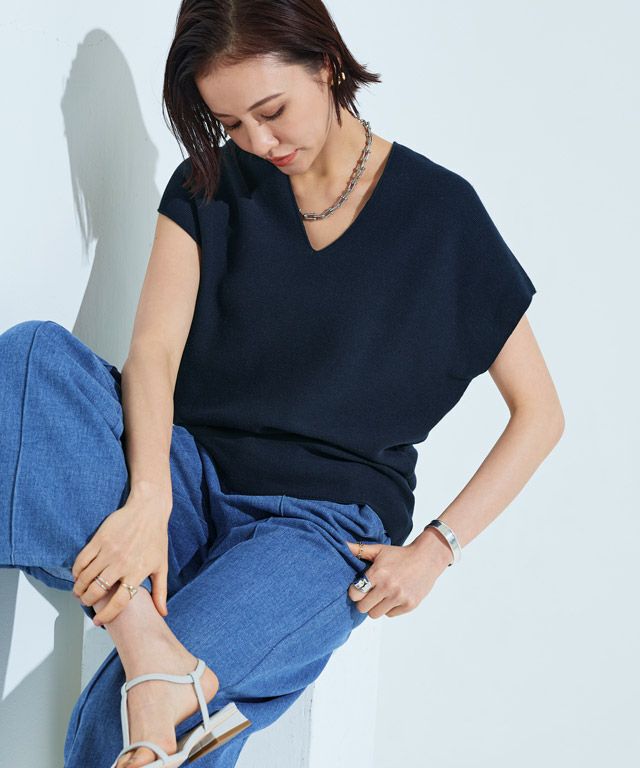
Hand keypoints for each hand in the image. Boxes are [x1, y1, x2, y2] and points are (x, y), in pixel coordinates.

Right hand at [71, 493, 171, 624]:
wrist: (148, 510)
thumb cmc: (156, 537)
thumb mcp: (161, 565)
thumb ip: (160, 591)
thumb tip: (163, 613)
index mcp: (137, 572)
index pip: (118, 602)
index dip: (106, 615)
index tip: (99, 621)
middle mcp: (121, 564)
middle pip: (97, 591)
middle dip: (88, 601)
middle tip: (86, 602)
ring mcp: (109, 551)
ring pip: (86, 578)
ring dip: (79, 588)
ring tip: (79, 592)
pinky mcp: (99, 540)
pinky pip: (81, 561)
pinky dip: (76, 571)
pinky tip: (78, 575)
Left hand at [345, 537, 450, 618]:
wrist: (426, 558)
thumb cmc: (400, 555)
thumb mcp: (379, 550)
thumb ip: (360, 549)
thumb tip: (342, 544)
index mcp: (378, 573)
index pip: (355, 594)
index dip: (354, 592)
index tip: (358, 588)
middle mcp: (388, 587)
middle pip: (363, 608)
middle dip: (363, 602)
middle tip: (368, 594)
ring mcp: (399, 597)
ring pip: (375, 614)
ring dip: (375, 607)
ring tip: (380, 596)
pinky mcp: (409, 605)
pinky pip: (390, 615)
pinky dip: (389, 608)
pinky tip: (393, 597)